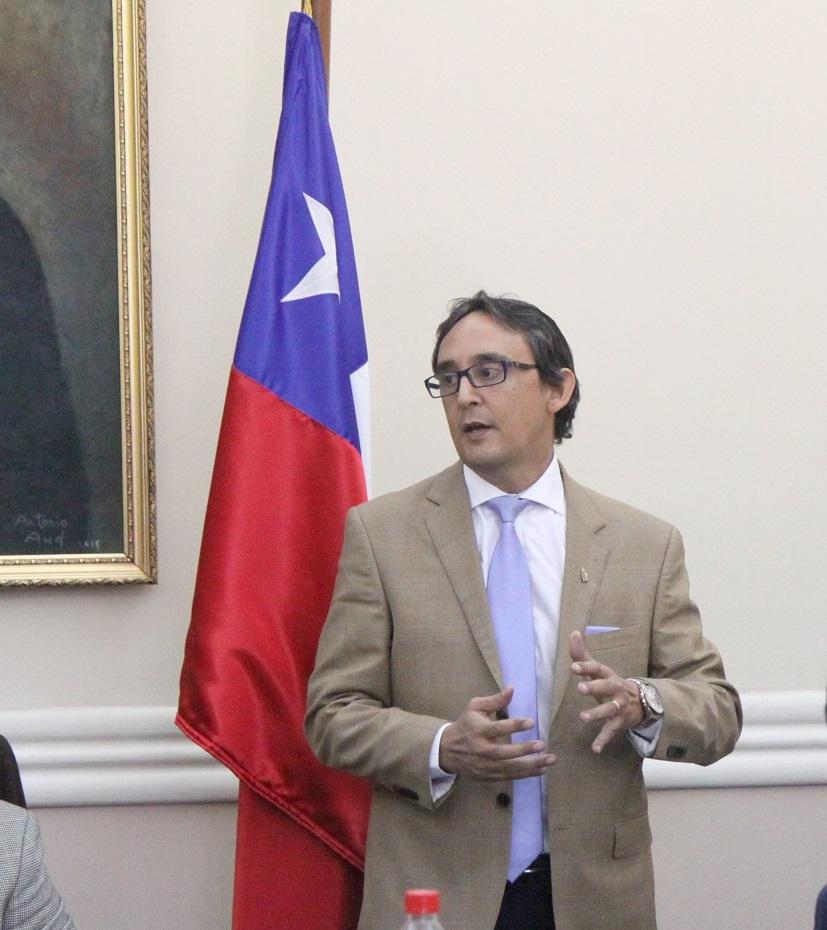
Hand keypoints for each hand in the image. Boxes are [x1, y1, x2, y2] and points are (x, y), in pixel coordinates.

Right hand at [439, 687, 556, 779]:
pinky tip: (541, 770)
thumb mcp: (475, 707)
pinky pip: (509, 776)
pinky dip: (525, 775)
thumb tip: (512, 689)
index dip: (514, 725)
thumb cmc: (466, 724)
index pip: (497, 728)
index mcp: (478, 730)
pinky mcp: (489, 776)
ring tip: (549, 760)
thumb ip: (495, 700)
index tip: (531, 722)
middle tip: (542, 745)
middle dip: (524, 750)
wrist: (448, 750)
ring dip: (531, 766)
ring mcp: (485, 765)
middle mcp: (482, 750)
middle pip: (504, 752)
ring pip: (509, 768)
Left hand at [569, 630, 643, 752]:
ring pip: (609, 709)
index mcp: (608, 674)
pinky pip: (611, 731)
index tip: (573, 667)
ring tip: (583, 717)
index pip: (597, 668)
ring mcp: (619, 706)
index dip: (586, 666)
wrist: (640, 702)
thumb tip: (573, 632)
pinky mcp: (620, 722)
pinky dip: (603, 740)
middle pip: (606, 686)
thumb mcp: (598, 669)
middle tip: (579, 688)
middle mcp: (616, 688)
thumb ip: (582, 654)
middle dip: (593, 687)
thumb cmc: (610, 682)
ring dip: (597, 713)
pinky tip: (594, 749)